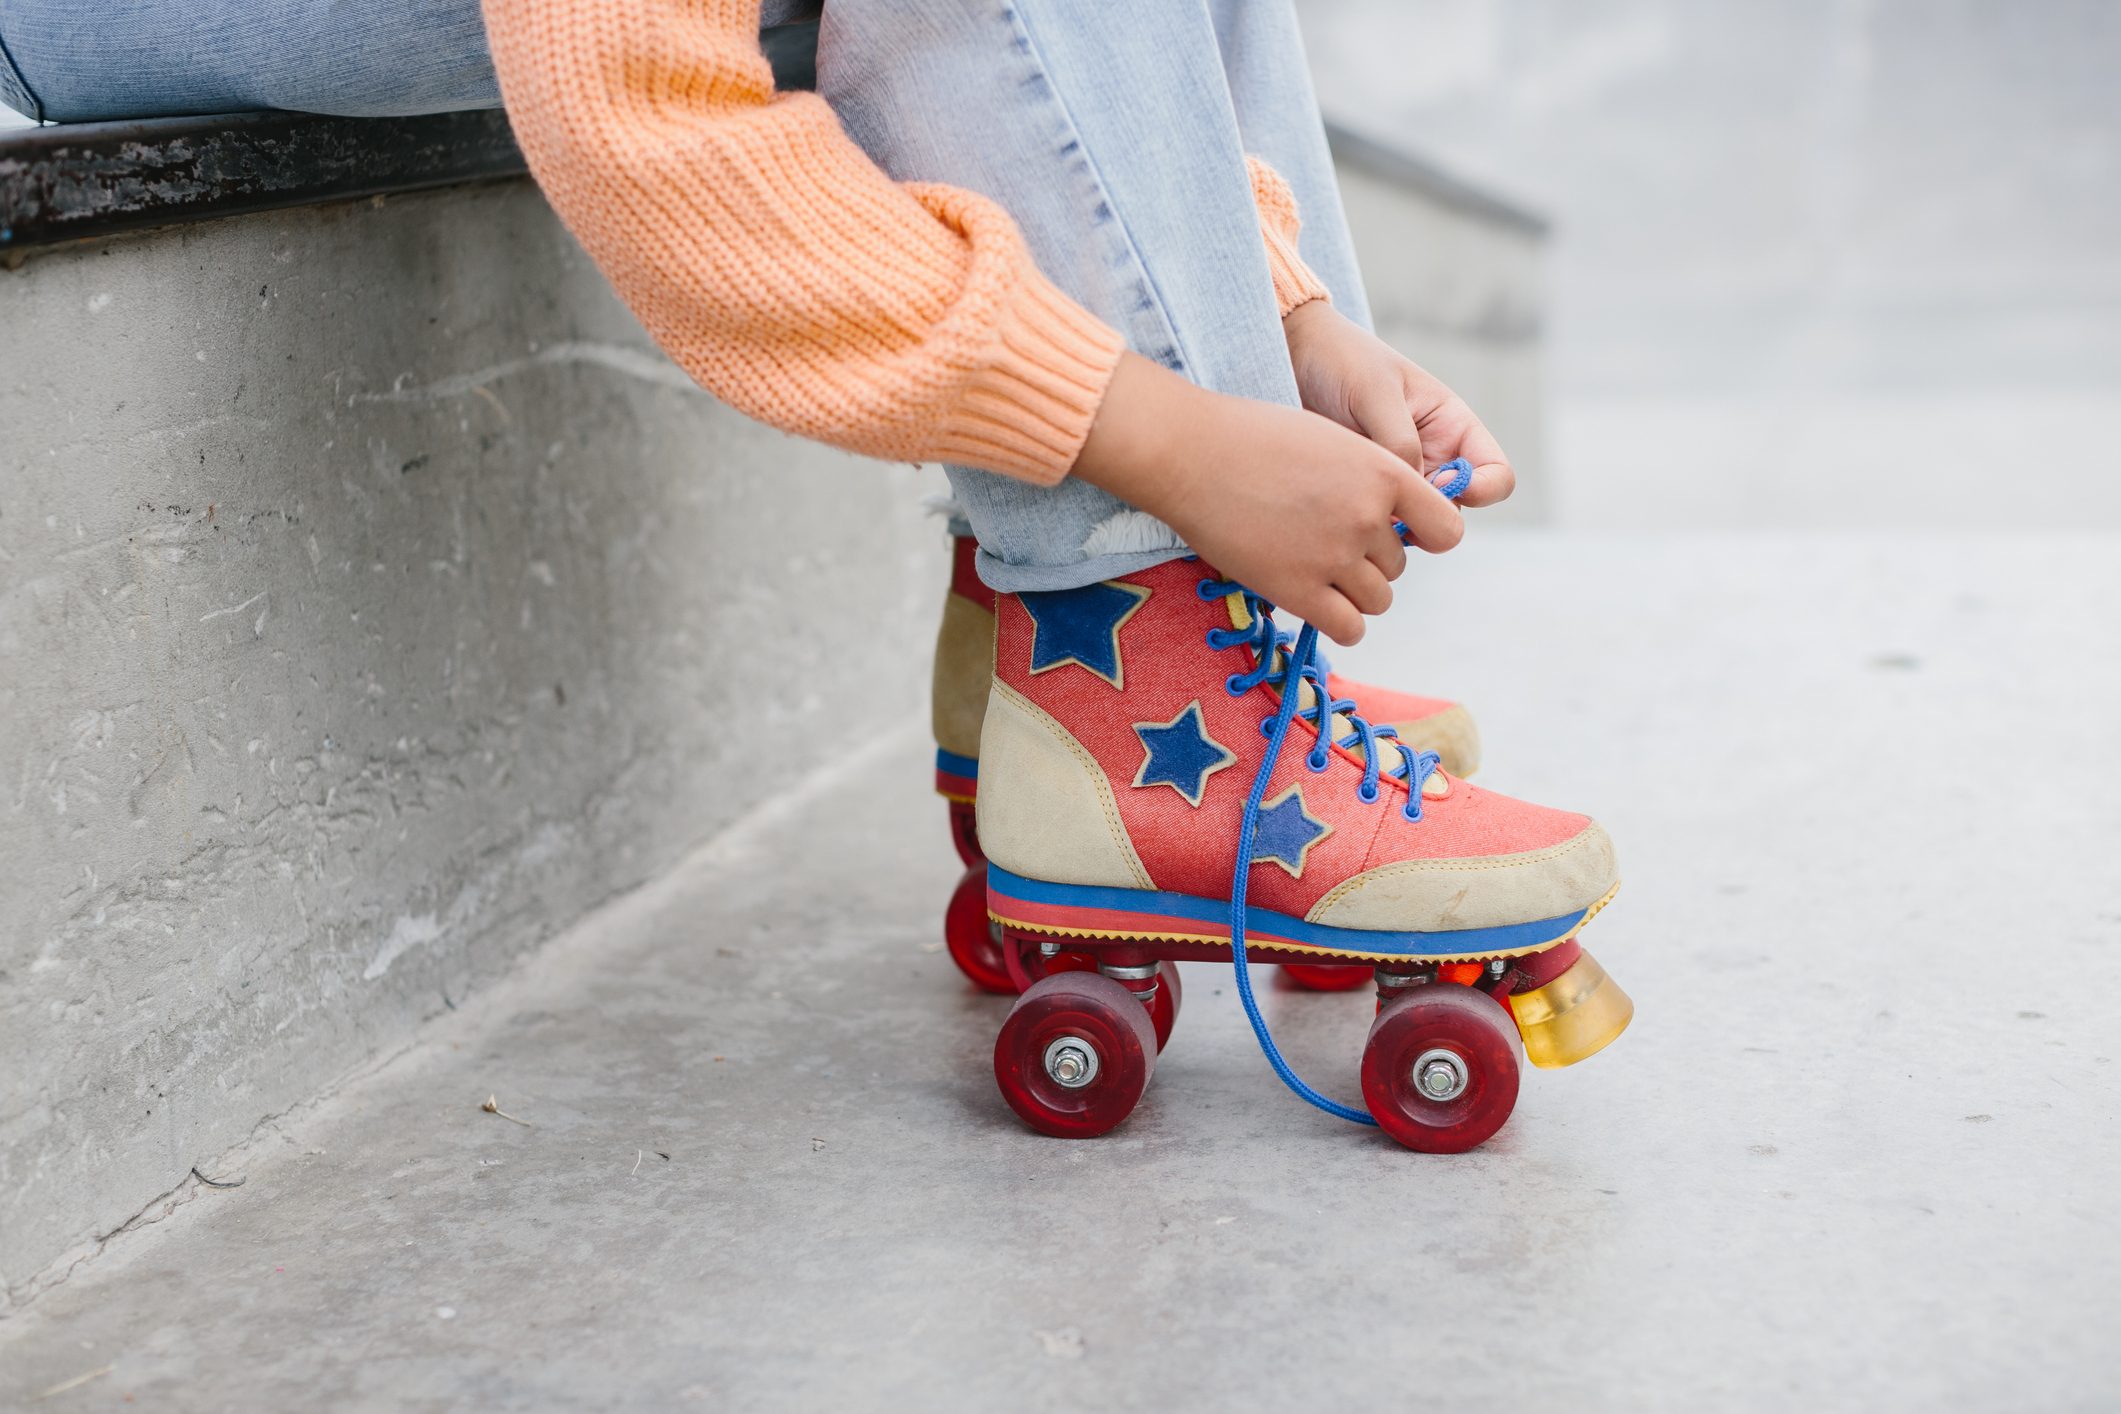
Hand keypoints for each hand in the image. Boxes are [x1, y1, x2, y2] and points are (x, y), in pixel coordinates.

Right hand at [1070, 353, 1462, 644]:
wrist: (1192, 453)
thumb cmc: (1253, 438)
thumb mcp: (1332, 441)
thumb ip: (1371, 478)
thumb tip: (1392, 520)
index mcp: (1384, 472)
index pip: (1447, 529)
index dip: (1426, 535)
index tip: (1398, 532)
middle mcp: (1367, 517)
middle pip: (1399, 566)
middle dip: (1370, 559)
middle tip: (1324, 540)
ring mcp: (1334, 557)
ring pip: (1378, 600)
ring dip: (1354, 592)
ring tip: (1315, 568)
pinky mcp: (1298, 591)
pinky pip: (1349, 629)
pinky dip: (1340, 622)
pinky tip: (1316, 602)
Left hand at [1281, 301, 1514, 507]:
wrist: (1295, 356)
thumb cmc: (1343, 360)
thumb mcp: (1376, 392)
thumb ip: (1400, 441)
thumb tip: (1412, 492)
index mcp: (1452, 426)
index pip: (1496, 474)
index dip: (1482, 489)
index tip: (1443, 485)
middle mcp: (1433, 458)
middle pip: (1454, 511)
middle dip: (1430, 517)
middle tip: (1392, 507)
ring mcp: (1400, 478)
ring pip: (1417, 523)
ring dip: (1398, 525)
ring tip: (1361, 505)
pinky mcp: (1367, 491)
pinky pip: (1381, 524)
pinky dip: (1371, 526)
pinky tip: (1343, 508)